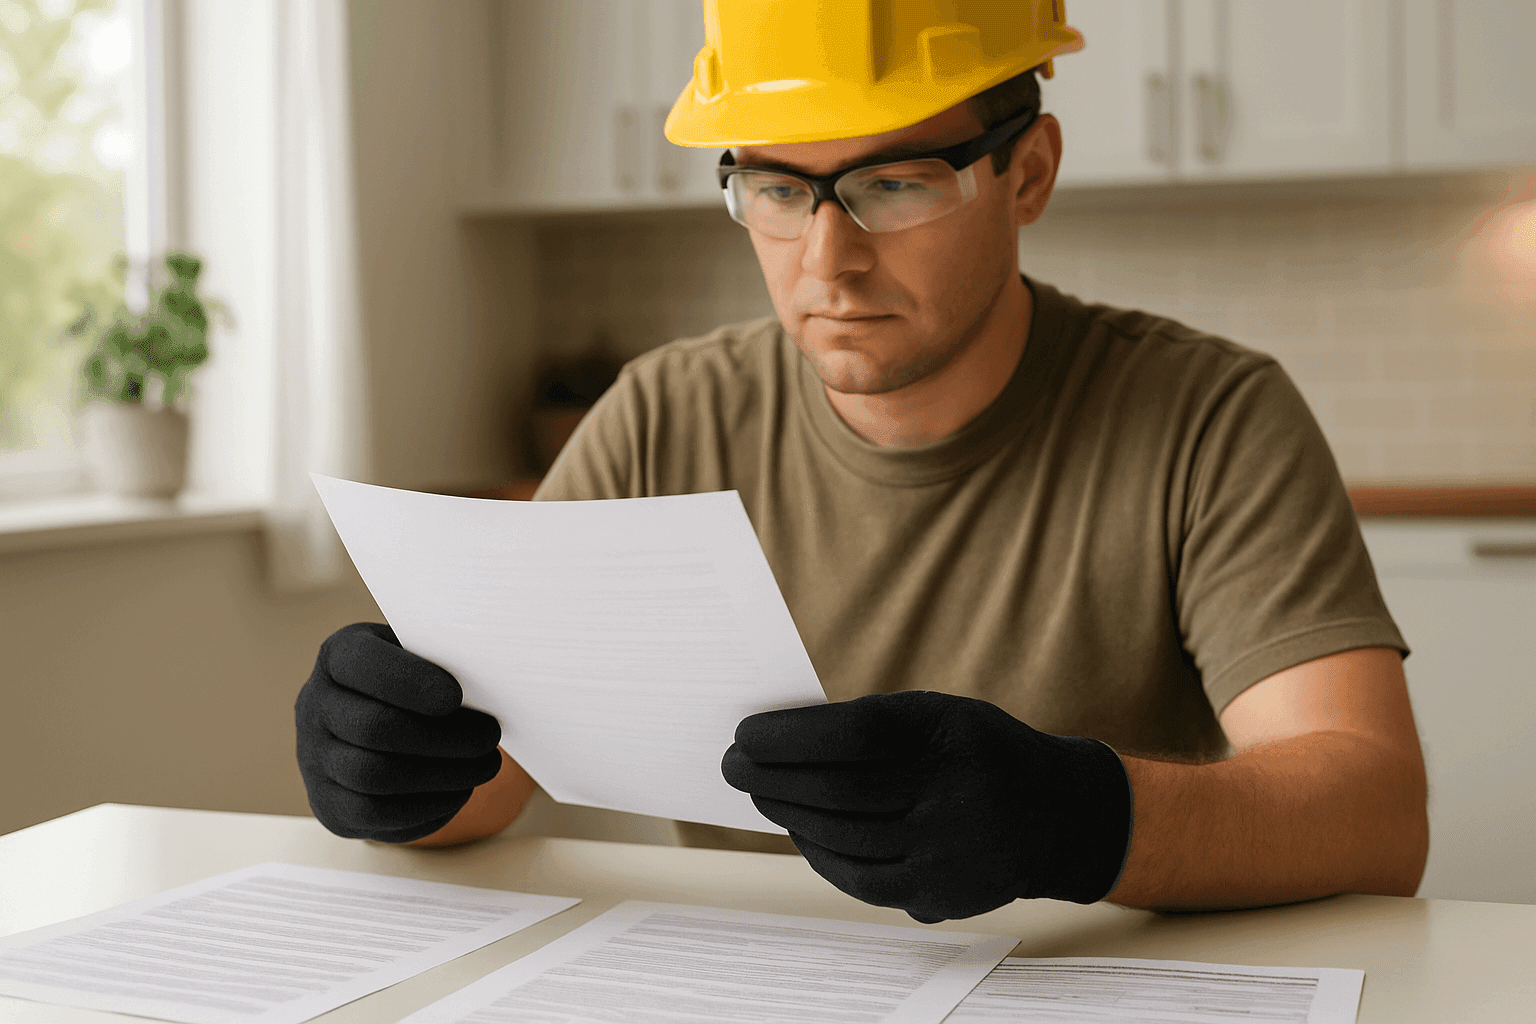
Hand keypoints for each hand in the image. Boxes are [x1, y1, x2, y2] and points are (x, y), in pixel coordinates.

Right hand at [295, 622, 502, 842]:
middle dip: (443, 737)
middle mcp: (314, 707)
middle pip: (374, 728)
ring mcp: (314, 760)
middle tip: (490, 736)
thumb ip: (442, 660)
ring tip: (485, 765)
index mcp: (337, 657)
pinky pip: (375, 814)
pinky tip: (460, 790)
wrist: (374, 727)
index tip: (457, 696)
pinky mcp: (329, 806)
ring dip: (442, 774)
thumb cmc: (413, 682)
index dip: (410, 681)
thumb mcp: (421, 655)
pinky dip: (427, 805)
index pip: (361, 664)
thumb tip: (487, 681)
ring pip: (374, 777)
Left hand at [721, 691, 1131, 921]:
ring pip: (844, 836)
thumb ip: (874, 724)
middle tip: (734, 766)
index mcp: (950, 734)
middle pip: (840, 790)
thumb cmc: (975, 752)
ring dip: (788, 814)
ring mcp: (948, 849)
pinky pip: (860, 878)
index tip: (747, 734)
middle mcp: (953, 792)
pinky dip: (819, 855)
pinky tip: (799, 833)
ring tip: (760, 794)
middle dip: (772, 778)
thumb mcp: (940, 716)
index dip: (791, 737)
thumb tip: (783, 740)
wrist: (1057, 814)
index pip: (854, 734)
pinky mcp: (940, 892)